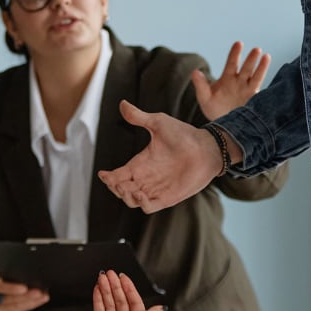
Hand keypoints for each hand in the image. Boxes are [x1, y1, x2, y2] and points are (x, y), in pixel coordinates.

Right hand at [0, 269, 48, 310]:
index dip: (10, 288)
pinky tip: (38, 301)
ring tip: (42, 297)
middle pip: (7, 300)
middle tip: (38, 293)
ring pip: (14, 308)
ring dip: (30, 303)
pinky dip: (30, 306)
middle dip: (25, 297)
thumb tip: (25, 273)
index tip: (24, 288)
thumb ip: (8, 274)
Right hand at [82, 270, 165, 310]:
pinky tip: (98, 289)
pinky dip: (99, 298)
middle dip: (116, 286)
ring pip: (110, 303)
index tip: (123, 278)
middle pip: (122, 301)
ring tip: (102, 278)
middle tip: (110, 274)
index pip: (135, 303)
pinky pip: (100, 309)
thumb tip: (162, 309)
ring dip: (106, 289)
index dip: (129, 289)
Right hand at [98, 101, 222, 213]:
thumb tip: (122, 103)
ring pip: (132, 200)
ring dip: (125, 197)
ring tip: (127, 189)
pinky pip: (149, 207)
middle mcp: (146, 177)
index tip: (103, 174)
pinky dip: (141, 204)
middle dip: (115, 188)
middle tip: (116, 182)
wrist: (208, 148)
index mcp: (140, 163)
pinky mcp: (168, 198)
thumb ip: (138, 117)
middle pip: (122, 190)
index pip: (118, 174)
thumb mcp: (158, 123)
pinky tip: (140, 194)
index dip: (108, 177)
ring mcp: (156, 188)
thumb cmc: (184, 134)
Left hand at [193, 42, 270, 120]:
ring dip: (261, 67)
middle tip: (256, 49)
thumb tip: (194, 71)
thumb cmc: (213, 109)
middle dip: (251, 59)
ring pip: (256, 76)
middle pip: (246, 68)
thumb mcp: (204, 97)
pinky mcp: (254, 101)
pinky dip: (268, 85)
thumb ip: (200, 85)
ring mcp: (248, 90)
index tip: (239, 43)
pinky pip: (262, 92)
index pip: (232, 63)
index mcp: (227, 78)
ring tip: (266, 56)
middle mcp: (240, 82)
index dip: (235, 53)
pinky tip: (274, 78)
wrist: (223, 126)